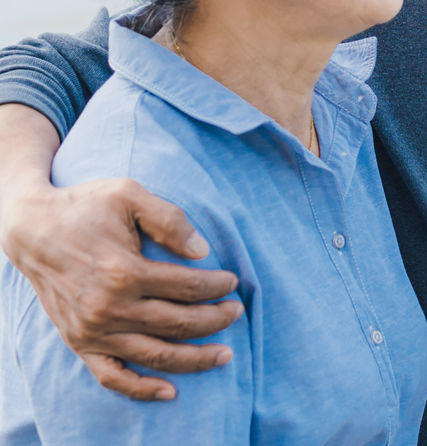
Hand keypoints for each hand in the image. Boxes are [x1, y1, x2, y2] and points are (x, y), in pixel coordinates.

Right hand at [0, 177, 242, 399]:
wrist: (32, 228)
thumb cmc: (85, 207)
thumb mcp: (129, 194)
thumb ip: (170, 219)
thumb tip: (203, 251)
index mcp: (123, 271)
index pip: (188, 287)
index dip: (217, 286)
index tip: (233, 281)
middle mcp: (108, 308)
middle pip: (179, 323)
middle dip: (217, 320)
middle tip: (236, 311)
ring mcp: (92, 331)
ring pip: (155, 355)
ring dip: (195, 358)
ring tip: (224, 354)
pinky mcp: (79, 342)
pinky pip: (113, 376)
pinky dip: (142, 388)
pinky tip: (171, 391)